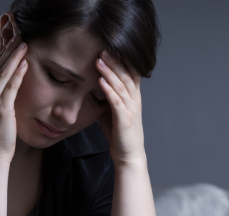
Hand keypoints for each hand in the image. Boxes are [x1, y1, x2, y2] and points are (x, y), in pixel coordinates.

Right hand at [0, 34, 27, 164]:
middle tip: (17, 37)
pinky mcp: (0, 109)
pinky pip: (11, 86)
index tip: (8, 44)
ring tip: (23, 44)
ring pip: (2, 73)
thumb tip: (2, 85)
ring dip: (13, 57)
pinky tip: (24, 63)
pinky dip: (18, 73)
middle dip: (6, 51)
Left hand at [96, 50, 145, 167]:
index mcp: (133, 97)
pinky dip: (109, 91)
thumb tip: (93, 85)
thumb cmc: (120, 134)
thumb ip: (107, 97)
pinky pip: (116, 102)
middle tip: (103, 48)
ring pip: (121, 86)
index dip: (122, 60)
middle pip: (126, 75)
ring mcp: (131, 110)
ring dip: (110, 72)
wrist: (129, 155)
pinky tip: (100, 82)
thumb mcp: (112, 111)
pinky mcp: (125, 120)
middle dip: (115, 61)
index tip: (109, 47)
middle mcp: (135, 100)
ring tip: (99, 61)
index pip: (131, 73)